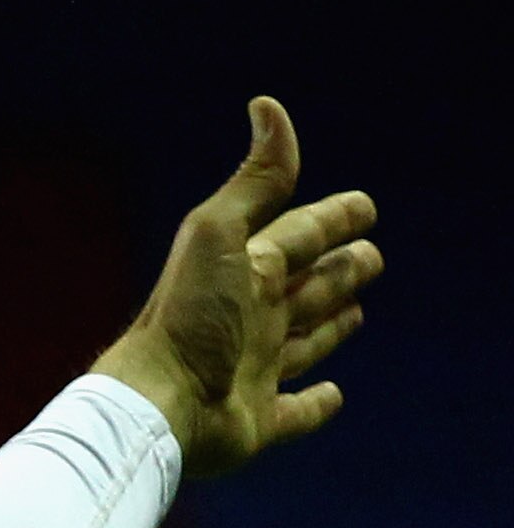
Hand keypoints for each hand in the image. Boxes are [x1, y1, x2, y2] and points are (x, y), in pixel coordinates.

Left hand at [91, 97, 379, 479]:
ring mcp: (254, 371)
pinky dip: (317, 405)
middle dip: (339, 269)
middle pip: (306, 286)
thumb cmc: (186, 316)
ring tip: (355, 310)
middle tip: (371, 256)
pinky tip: (335, 395)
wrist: (155, 404)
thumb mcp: (220, 235)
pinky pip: (296, 413)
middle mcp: (251, 319)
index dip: (332, 218)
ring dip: (330, 326)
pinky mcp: (258, 422)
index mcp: (246, 271)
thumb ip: (253, 181)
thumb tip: (268, 105)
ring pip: (304, 343)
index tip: (365, 205)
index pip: (299, 235)